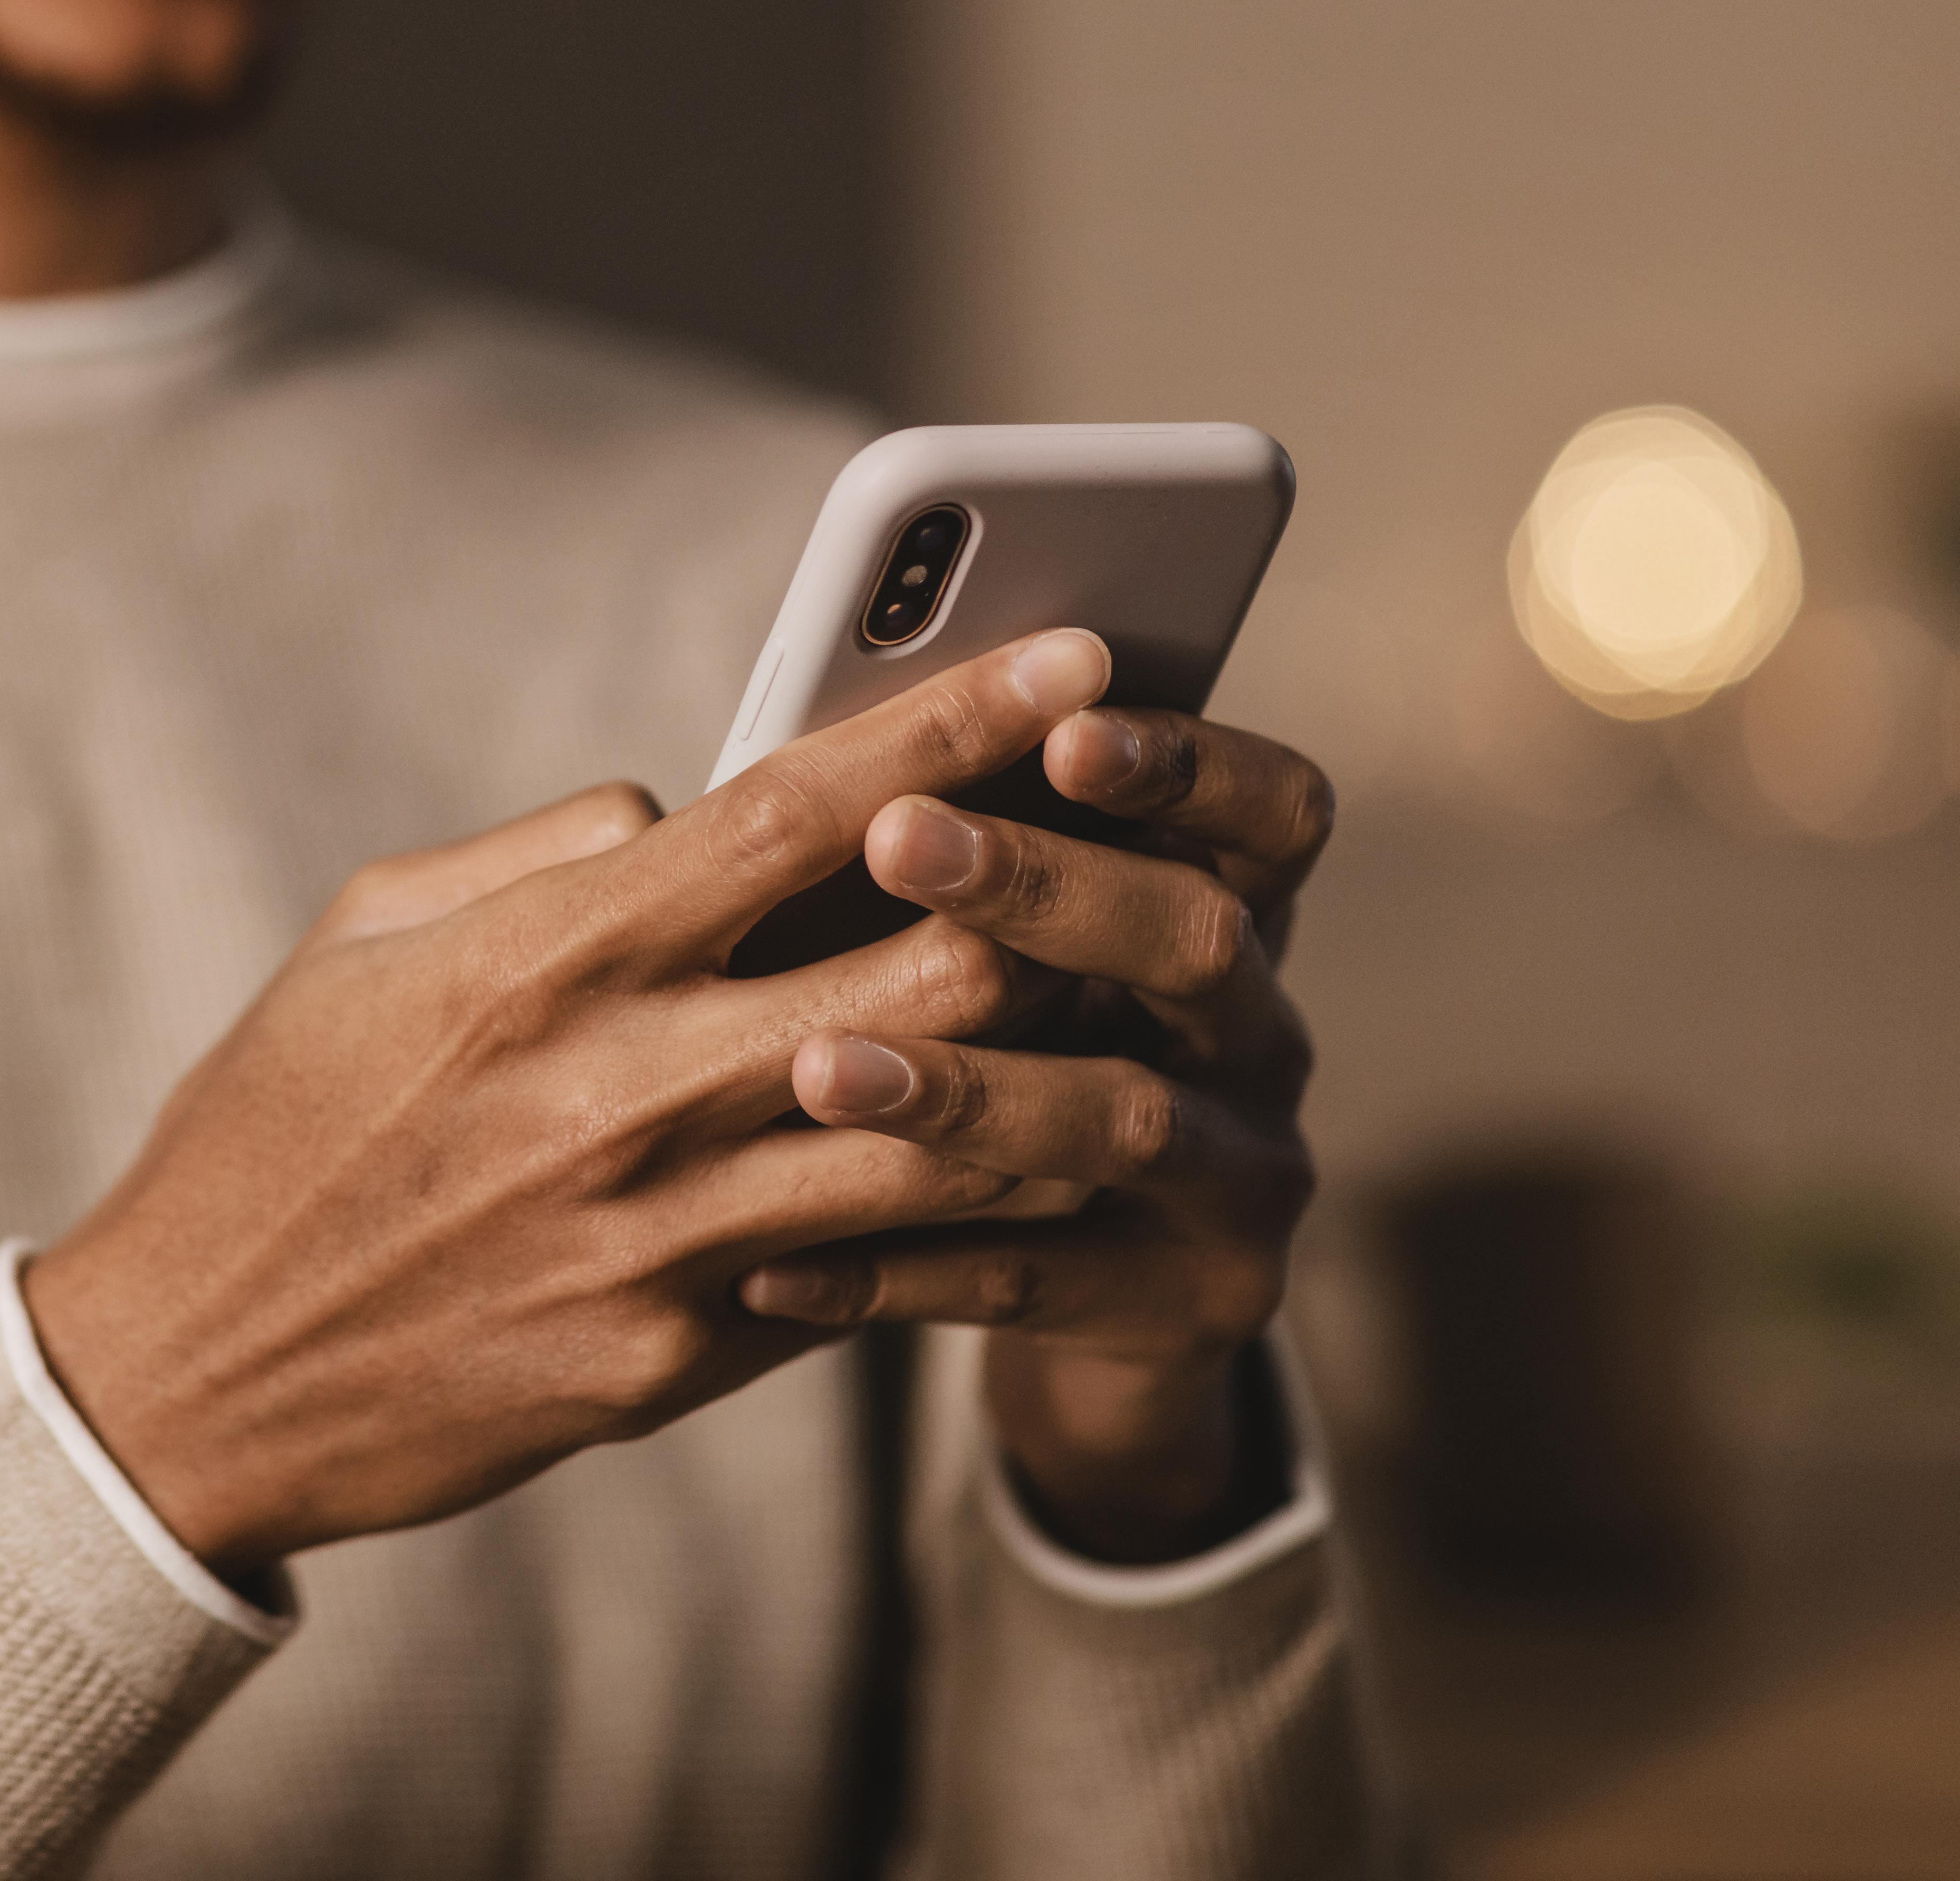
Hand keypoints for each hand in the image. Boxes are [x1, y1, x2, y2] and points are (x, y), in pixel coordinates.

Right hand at [23, 631, 1117, 1574]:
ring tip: (1114, 1009)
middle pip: (932, 965)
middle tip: (1123, 850)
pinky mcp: (672, 1360)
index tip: (1080, 657)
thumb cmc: (272, 1127)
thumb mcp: (363, 938)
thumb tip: (685, 807)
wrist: (189, 1379)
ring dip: (1045, 1063)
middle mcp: (622, 1089)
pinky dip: (944, 1207)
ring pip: (946, 1132)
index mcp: (546, 956)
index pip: (802, 809)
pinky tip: (1005, 1164)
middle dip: (1052, 895)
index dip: (957, 723)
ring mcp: (660, 1239)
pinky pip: (863, 1269)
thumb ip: (542, 854)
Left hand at [738, 704, 1333, 1561]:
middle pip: (1197, 939)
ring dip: (965, 1087)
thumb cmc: (1011, 1065)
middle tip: (897, 839)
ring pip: (1119, 1119)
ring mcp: (1242, 1178)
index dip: (1187, 763)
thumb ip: (954, 861)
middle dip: (1048, 885)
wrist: (1096, 1313)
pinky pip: (1032, 1282)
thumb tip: (812, 742)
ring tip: (816, 1066)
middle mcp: (1259, 1037)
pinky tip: (769, 1268)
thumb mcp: (1009, 956)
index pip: (1270, 814)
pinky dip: (896, 1270)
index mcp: (1227, 917)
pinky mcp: (1192, 1307)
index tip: (1064, 726)